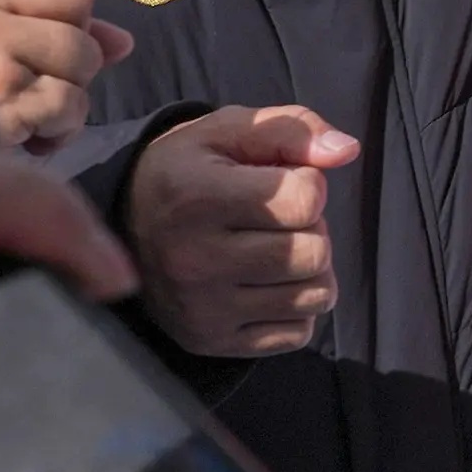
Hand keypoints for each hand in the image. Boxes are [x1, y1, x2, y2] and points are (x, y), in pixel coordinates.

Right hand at [129, 104, 360, 356]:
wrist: (124, 228)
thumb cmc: (189, 171)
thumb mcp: (229, 131)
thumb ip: (293, 130)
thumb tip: (347, 151)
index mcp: (197, 198)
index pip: (305, 201)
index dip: (308, 184)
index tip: (281, 181)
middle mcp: (195, 259)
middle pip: (315, 252)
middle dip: (311, 228)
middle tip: (275, 220)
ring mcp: (203, 309)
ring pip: (316, 295)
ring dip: (310, 269)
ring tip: (273, 249)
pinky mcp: (212, 341)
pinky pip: (300, 333)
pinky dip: (296, 307)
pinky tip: (265, 283)